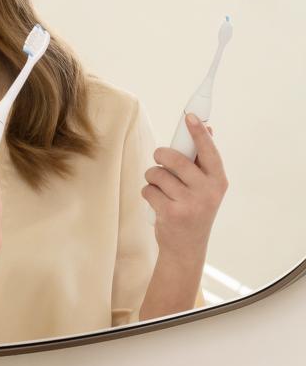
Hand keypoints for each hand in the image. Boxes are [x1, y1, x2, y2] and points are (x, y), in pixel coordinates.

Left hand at [142, 114, 227, 261]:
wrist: (186, 248)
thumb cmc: (194, 210)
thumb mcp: (206, 188)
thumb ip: (204, 161)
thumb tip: (207, 129)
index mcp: (218, 181)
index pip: (209, 151)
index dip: (198, 133)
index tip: (189, 116)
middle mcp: (207, 192)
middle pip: (175, 158)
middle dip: (161, 155)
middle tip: (159, 158)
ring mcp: (189, 203)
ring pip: (157, 173)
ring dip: (152, 177)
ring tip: (159, 186)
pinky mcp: (170, 213)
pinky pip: (148, 189)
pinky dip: (147, 192)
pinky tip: (156, 202)